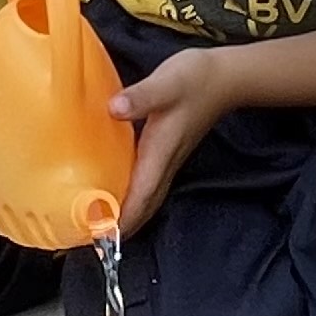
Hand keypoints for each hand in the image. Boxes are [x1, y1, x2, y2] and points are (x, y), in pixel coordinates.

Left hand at [111, 47, 238, 234]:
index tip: (98, 236)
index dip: (121, 219)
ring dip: (127, 215)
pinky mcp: (168, 152)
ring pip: (147, 198)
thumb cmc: (195, 79)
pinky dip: (133, 197)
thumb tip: (114, 109)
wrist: (225, 78)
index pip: (140, 196)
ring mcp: (168, 160)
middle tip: (90, 238)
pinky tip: (115, 191)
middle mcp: (164, 163)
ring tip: (100, 224)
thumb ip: (141, 96)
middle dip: (121, 226)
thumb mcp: (165, 84)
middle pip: (144, 207)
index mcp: (160, 152)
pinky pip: (148, 185)